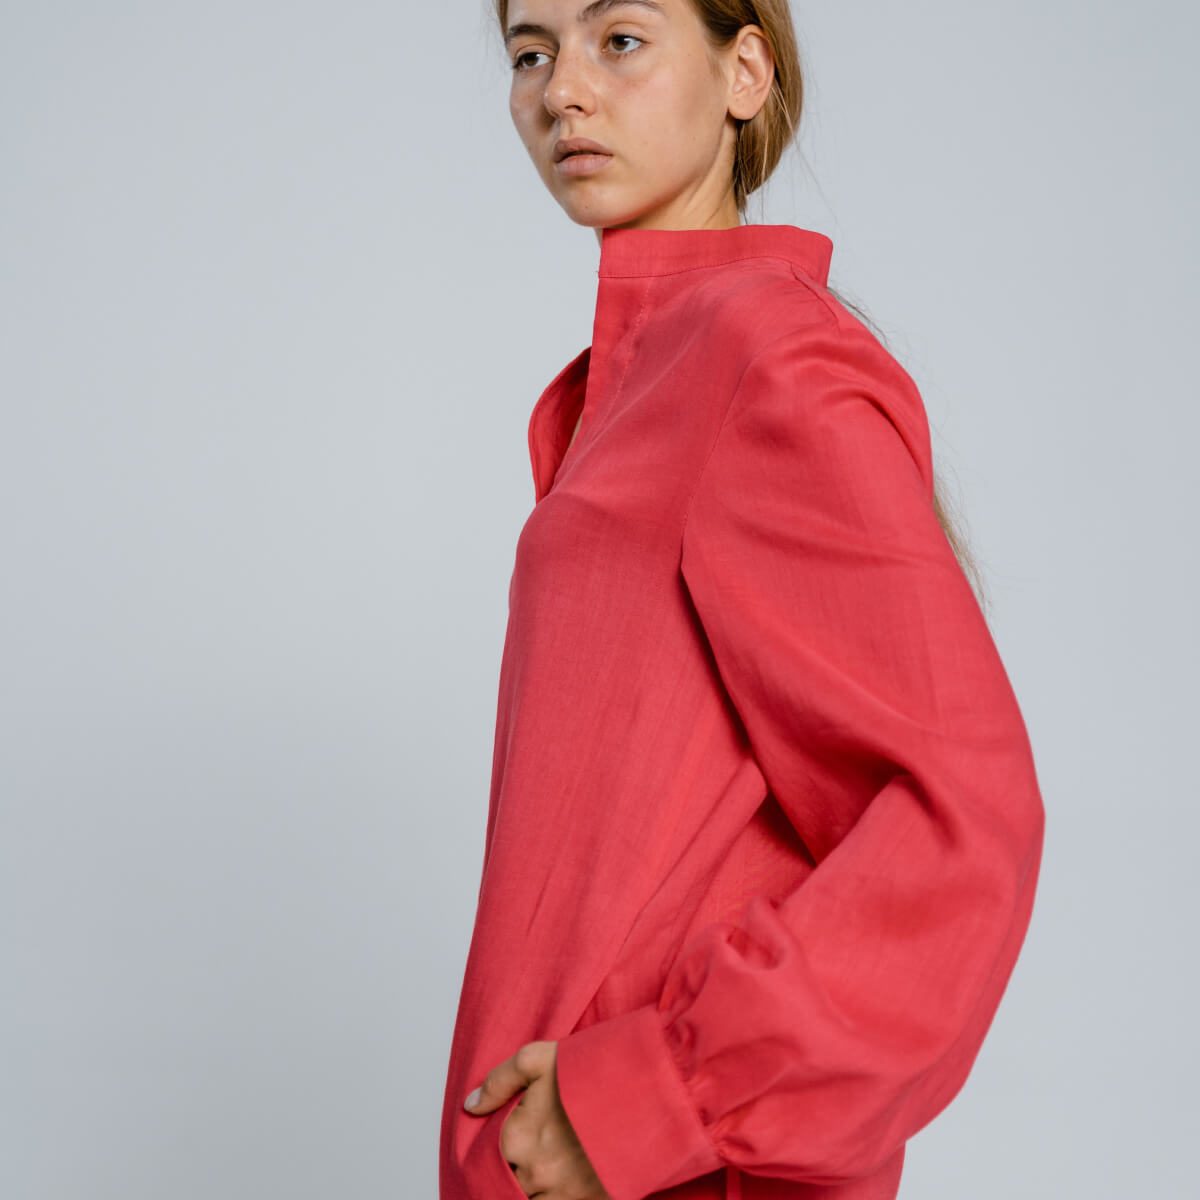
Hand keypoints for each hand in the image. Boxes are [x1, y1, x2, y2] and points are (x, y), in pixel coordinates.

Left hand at [463, 1040, 610, 1198]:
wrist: (650, 1087)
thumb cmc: (594, 1069)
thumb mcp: (539, 1058)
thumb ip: (499, 1081)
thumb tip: (471, 1105)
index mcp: (517, 1138)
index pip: (486, 1160)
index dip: (497, 1151)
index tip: (510, 1143)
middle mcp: (536, 1173)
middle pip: (509, 1185)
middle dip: (517, 1172)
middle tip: (537, 1151)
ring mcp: (565, 1194)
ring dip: (537, 1188)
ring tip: (554, 1165)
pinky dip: (559, 1197)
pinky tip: (569, 1179)